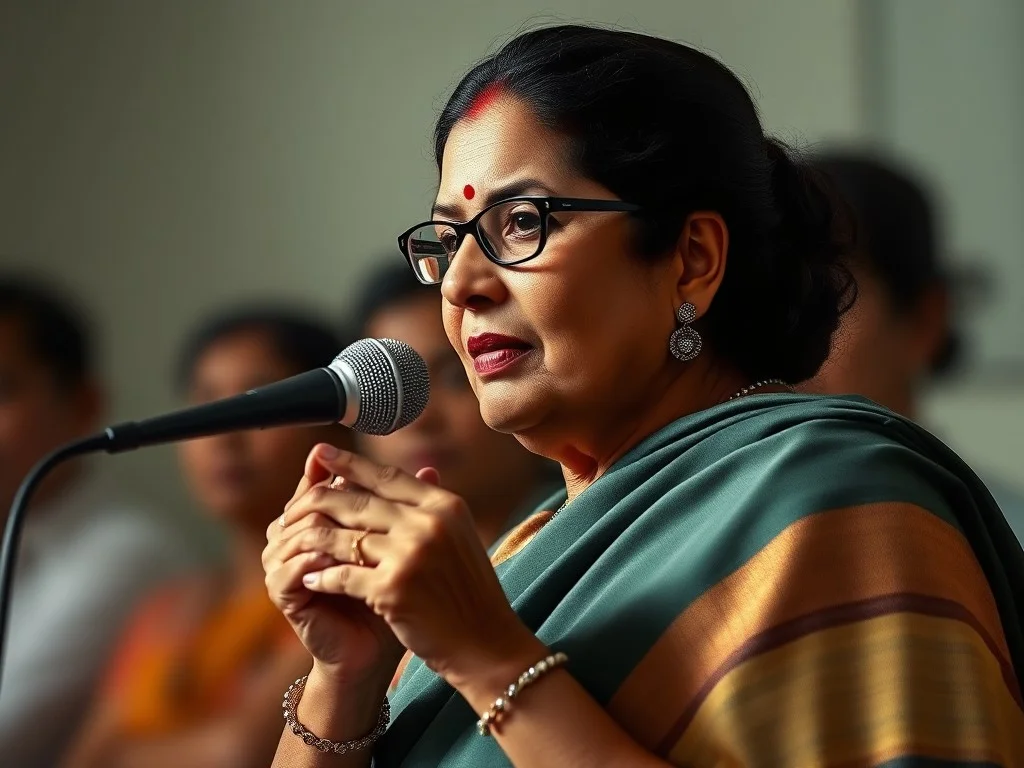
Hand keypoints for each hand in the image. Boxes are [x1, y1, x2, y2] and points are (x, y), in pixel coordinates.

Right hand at [263, 449, 403, 688]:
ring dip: (328, 527)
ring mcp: (283, 562)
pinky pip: (291, 565)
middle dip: (337, 495)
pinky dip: (315, 559)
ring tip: (359, 529)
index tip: (370, 463)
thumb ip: (408, 509)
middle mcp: (294, 536)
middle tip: (363, 493)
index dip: (341, 469)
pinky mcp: (281, 591)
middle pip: (308, 501)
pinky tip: (339, 559)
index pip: (324, 483)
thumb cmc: (390, 596)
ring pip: (299, 529)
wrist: (373, 651)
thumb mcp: (401, 549)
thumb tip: (433, 469)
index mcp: (319, 518)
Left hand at [279, 444, 542, 688]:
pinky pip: (343, 576)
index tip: (322, 454)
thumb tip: (418, 469)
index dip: (350, 464)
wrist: (486, 643)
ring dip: (316, 543)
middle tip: (295, 503)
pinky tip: (311, 579)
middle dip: (321, 500)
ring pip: (344, 538)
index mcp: (444, 506)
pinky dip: (323, 578)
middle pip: (360, 502)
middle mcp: (428, 523)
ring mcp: (410, 555)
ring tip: (296, 544)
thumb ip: (431, 507)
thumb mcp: (458, 537)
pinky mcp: (392, 589)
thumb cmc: (470, 592)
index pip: (388, 476)